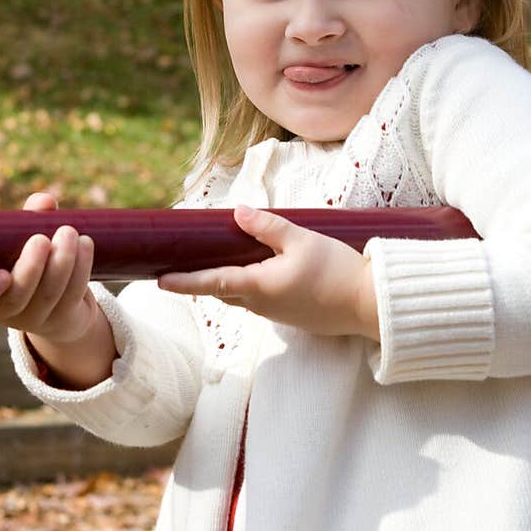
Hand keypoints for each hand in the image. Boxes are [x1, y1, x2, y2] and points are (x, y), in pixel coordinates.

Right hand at [0, 191, 97, 343]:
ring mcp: (36, 319)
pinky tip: (86, 244)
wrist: (60, 302)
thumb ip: (27, 219)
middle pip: (18, 296)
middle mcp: (7, 310)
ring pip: (49, 294)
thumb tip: (44, 201)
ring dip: (62, 261)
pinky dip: (81, 268)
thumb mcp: (23, 240)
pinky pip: (73, 294)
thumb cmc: (32, 261)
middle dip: (31, 267)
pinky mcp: (64, 318)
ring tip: (69, 232)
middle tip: (40, 238)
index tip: (3, 273)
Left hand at [158, 204, 379, 340]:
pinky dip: (254, 285)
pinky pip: (264, 301)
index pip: (211, 282)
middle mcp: (262, 305)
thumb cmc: (337, 271)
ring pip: (245, 296)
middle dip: (205, 279)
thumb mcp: (302, 239)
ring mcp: (278, 314)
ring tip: (224, 258)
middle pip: (225, 290)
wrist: (370, 305)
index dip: (184, 281)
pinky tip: (264, 269)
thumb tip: (238, 214)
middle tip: (188, 262)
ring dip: (232, 280)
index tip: (160, 281)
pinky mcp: (294, 316)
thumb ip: (268, 226)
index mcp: (258, 286)